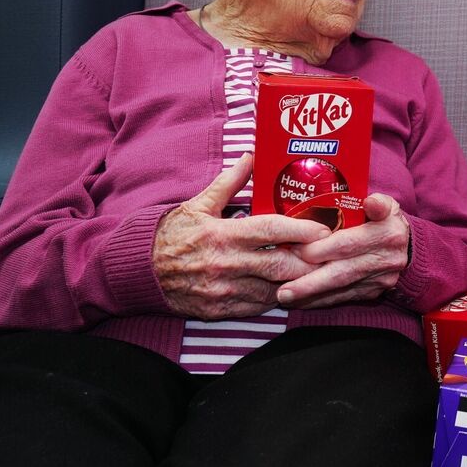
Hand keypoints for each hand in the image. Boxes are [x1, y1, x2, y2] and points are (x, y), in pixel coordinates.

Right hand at [153, 153, 328, 319]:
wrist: (138, 271)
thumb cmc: (172, 234)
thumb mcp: (199, 204)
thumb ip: (229, 182)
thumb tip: (251, 156)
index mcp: (222, 234)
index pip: (271, 230)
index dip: (301, 229)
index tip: (324, 229)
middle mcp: (225, 264)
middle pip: (279, 265)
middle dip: (308, 261)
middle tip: (328, 254)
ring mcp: (223, 291)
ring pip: (273, 290)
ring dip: (295, 281)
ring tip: (315, 271)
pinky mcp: (219, 311)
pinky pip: (257, 307)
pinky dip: (275, 298)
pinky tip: (286, 287)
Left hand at [277, 193, 411, 308]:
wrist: (410, 247)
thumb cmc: (388, 221)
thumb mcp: (388, 205)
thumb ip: (378, 202)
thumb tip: (370, 201)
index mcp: (387, 233)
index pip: (349, 243)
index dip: (322, 248)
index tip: (296, 249)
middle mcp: (385, 259)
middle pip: (342, 271)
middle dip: (311, 281)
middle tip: (283, 288)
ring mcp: (380, 279)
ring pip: (341, 288)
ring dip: (312, 294)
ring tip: (285, 297)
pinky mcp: (374, 292)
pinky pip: (344, 297)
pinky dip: (322, 300)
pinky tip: (302, 302)